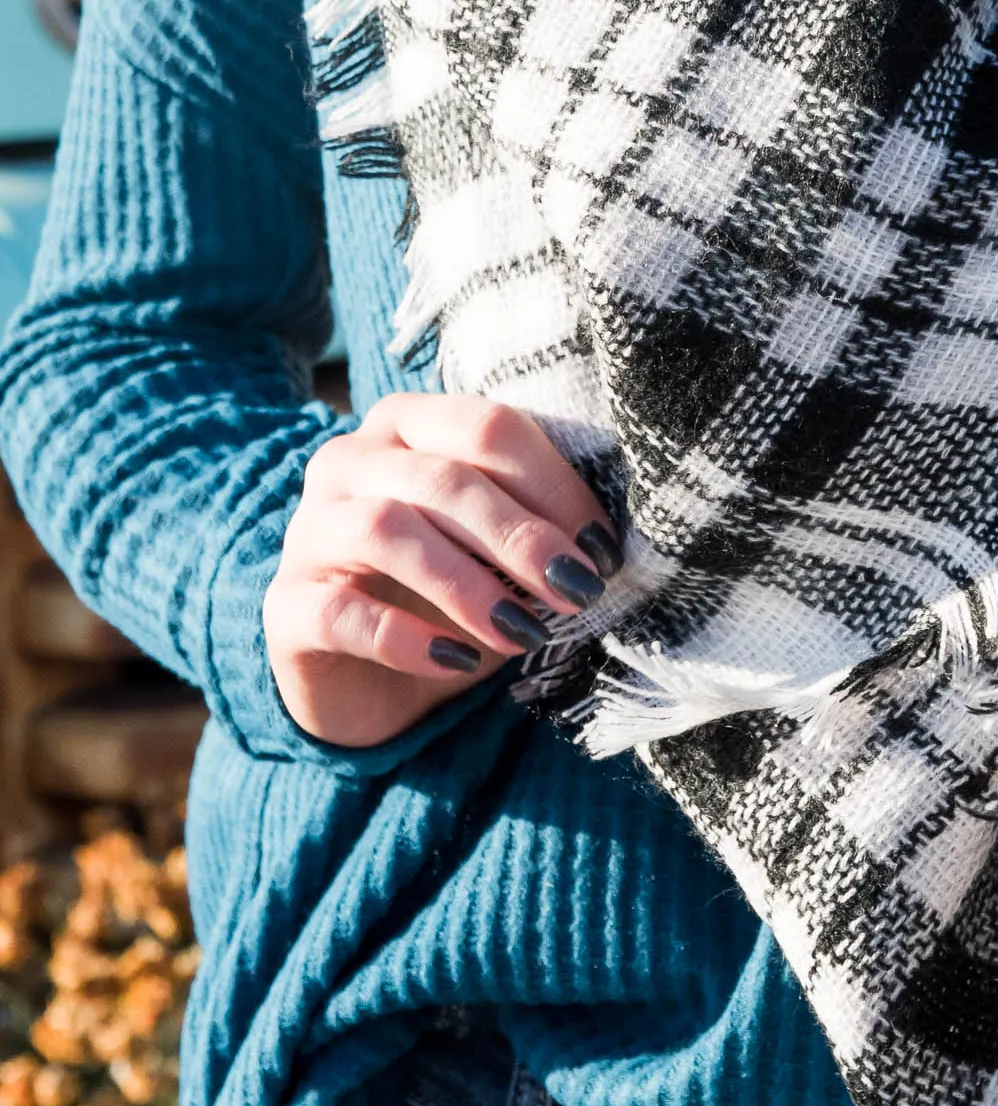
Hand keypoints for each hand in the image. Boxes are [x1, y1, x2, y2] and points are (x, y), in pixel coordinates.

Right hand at [264, 394, 621, 747]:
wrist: (369, 682)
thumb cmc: (449, 596)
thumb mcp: (499, 554)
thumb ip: (540, 527)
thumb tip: (605, 545)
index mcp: (408, 424)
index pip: (485, 427)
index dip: (553, 485)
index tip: (603, 548)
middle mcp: (349, 461)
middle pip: (442, 477)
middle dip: (519, 535)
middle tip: (574, 590)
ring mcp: (308, 529)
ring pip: (387, 529)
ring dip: (467, 583)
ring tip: (522, 633)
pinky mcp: (284, 605)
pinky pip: (341, 611)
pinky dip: (407, 637)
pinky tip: (457, 660)